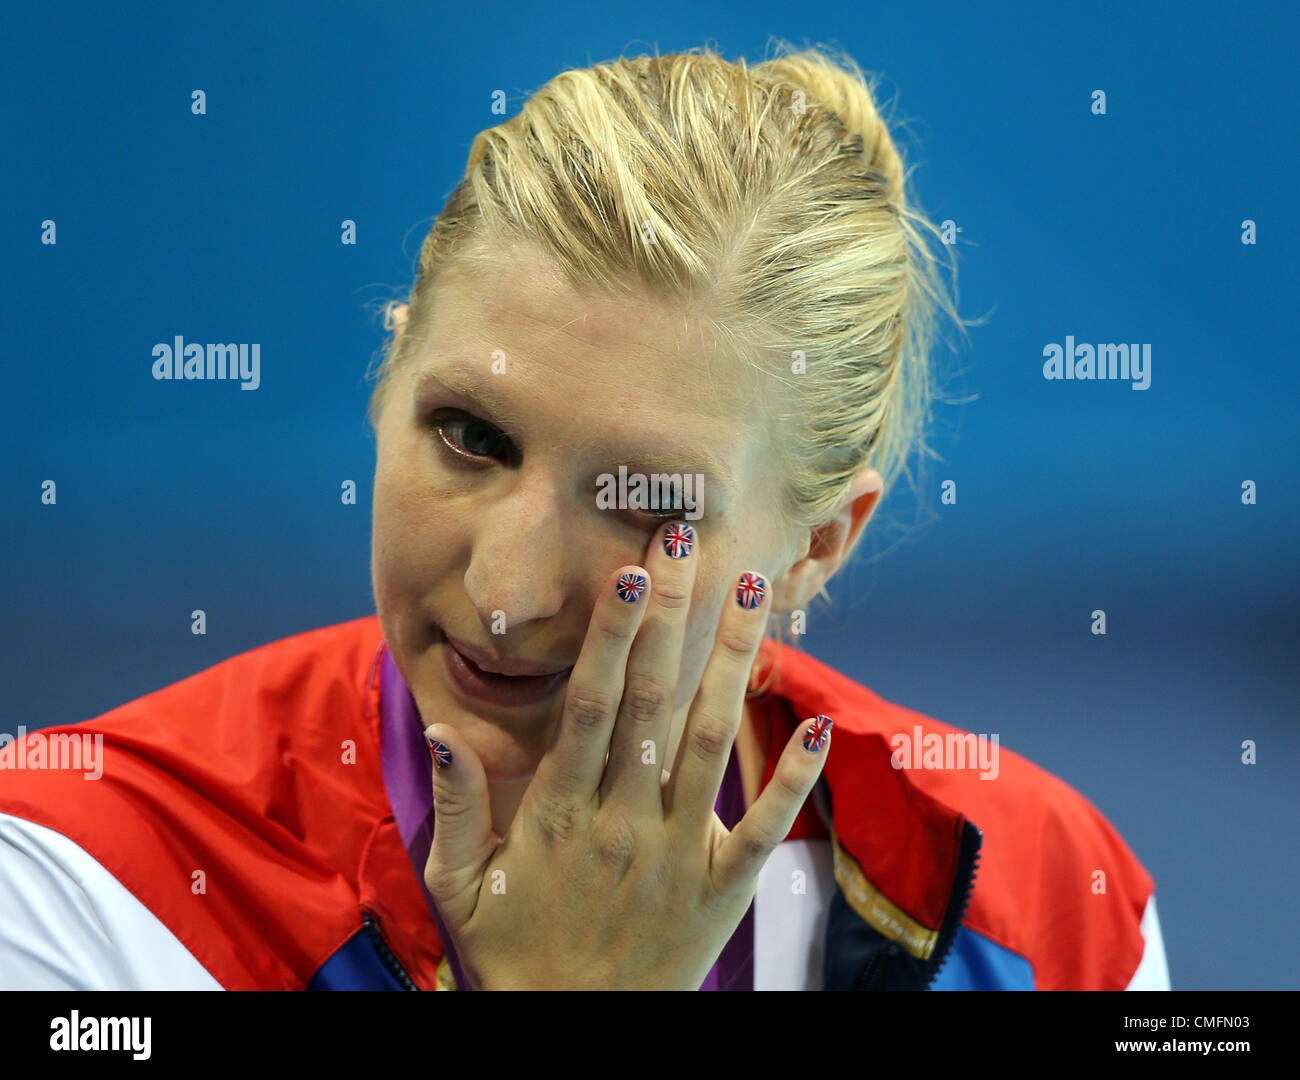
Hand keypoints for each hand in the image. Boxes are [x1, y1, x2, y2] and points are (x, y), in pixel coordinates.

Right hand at [421, 520, 832, 989]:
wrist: (573, 1035)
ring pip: (711, 742)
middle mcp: (624, 820)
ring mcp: (678, 852)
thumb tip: (444, 729)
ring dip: (734, 662)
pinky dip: (791, 777)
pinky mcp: (720, 887)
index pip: (593, 702)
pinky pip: (762, 827)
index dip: (614, 632)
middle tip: (689, 537)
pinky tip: (816, 726)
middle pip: (654, 700)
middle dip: (673, 614)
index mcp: (560, 812)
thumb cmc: (511, 951)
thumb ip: (458, 806)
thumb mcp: (458, 885)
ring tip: (754, 589)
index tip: (631, 568)